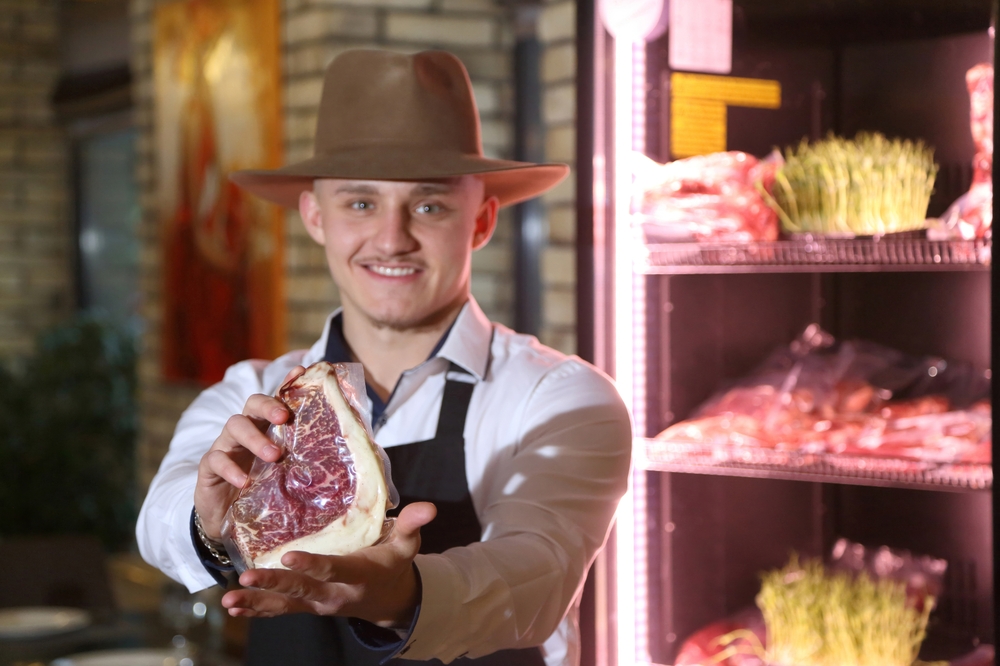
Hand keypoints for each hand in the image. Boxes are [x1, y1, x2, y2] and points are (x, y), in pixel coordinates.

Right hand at [194, 366, 305, 539]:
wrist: (231, 522)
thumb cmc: (266, 492)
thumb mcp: (290, 474)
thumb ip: (311, 460)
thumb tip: (360, 452)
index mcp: (267, 429)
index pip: (276, 401)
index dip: (286, 384)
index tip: (301, 371)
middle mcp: (246, 431)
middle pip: (252, 404)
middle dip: (268, 405)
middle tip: (283, 418)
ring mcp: (226, 446)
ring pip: (234, 425)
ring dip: (255, 438)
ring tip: (274, 455)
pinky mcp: (209, 468)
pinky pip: (215, 459)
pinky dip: (230, 468)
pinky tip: (244, 481)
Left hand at [221, 502, 436, 627]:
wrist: (387, 599)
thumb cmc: (393, 563)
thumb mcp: (406, 545)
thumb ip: (412, 525)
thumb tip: (429, 507)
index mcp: (357, 574)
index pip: (332, 569)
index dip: (312, 565)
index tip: (288, 556)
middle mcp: (334, 594)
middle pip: (301, 589)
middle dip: (274, 584)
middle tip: (247, 578)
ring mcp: (317, 603)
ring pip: (284, 604)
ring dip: (256, 602)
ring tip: (230, 600)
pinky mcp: (305, 606)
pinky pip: (278, 610)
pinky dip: (255, 609)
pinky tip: (231, 606)